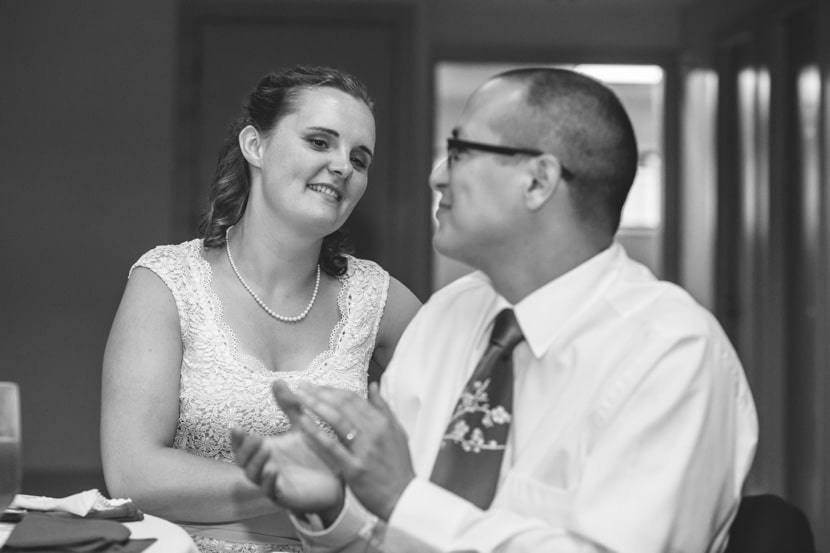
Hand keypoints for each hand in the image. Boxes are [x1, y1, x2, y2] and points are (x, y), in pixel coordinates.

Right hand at [231, 392, 344, 516]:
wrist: (335, 480)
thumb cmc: (314, 453)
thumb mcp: (302, 426)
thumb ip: (290, 406)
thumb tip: (277, 380)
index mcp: (265, 450)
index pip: (243, 445)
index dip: (237, 438)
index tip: (236, 426)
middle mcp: (264, 467)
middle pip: (243, 461)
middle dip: (244, 449)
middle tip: (251, 436)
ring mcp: (273, 482)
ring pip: (254, 476)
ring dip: (257, 463)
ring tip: (265, 450)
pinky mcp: (285, 497)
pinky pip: (272, 492)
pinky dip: (270, 482)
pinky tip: (274, 471)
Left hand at [278, 381, 415, 520]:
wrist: (403, 498)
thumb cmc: (398, 466)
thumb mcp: (397, 432)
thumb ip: (383, 408)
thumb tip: (374, 386)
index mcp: (383, 422)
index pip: (354, 398)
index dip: (332, 390)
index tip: (316, 385)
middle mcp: (374, 432)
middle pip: (343, 404)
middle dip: (320, 392)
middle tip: (301, 385)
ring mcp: (364, 449)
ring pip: (337, 419)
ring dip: (315, 404)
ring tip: (298, 396)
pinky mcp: (354, 468)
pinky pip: (331, 446)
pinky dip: (316, 431)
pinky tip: (302, 422)